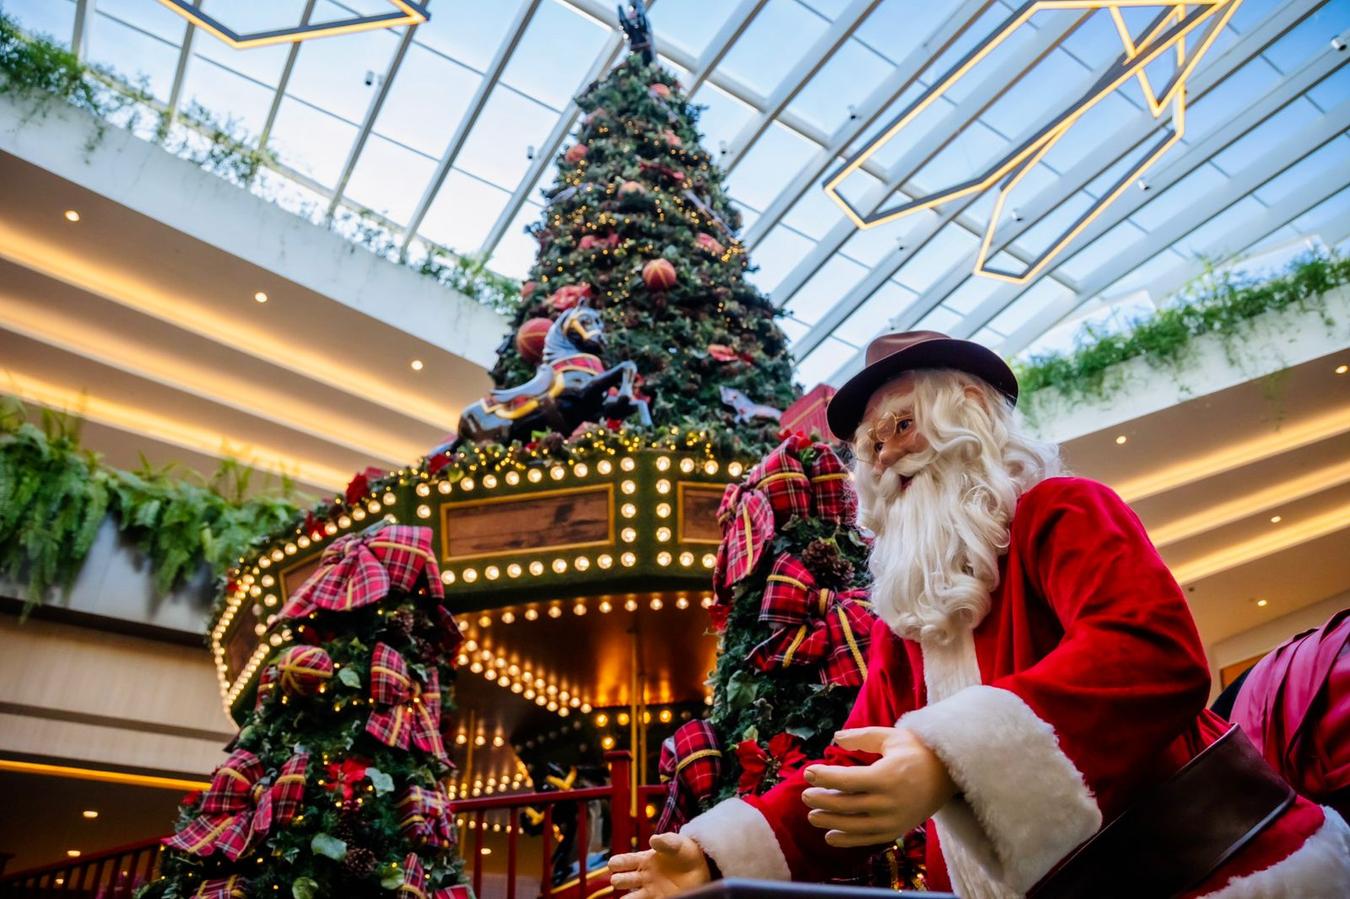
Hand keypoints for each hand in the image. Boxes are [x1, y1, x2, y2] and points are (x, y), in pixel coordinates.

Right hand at [609, 831, 710, 896]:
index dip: (616, 863)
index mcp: (644, 860)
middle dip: (618, 881)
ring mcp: (651, 891)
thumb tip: (653, 839)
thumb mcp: (678, 844)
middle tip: (617, 880)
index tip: (613, 864)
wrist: (703, 867)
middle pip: (623, 880)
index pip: (624, 861)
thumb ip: (666, 841)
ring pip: (632, 897)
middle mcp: (643, 877)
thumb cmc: (686, 853)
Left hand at [801, 726, 955, 847]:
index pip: (846, 780)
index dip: (824, 777)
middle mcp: (889, 801)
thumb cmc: (916, 751)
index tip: (808, 772)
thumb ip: (862, 737)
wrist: (947, 774)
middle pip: (846, 805)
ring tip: (812, 816)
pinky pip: (868, 839)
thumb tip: (836, 738)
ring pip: (854, 825)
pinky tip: (830, 836)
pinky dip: (848, 840)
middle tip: (805, 795)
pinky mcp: (897, 829)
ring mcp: (893, 819)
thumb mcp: (890, 737)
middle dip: (822, 800)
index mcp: (886, 776)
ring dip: (830, 822)